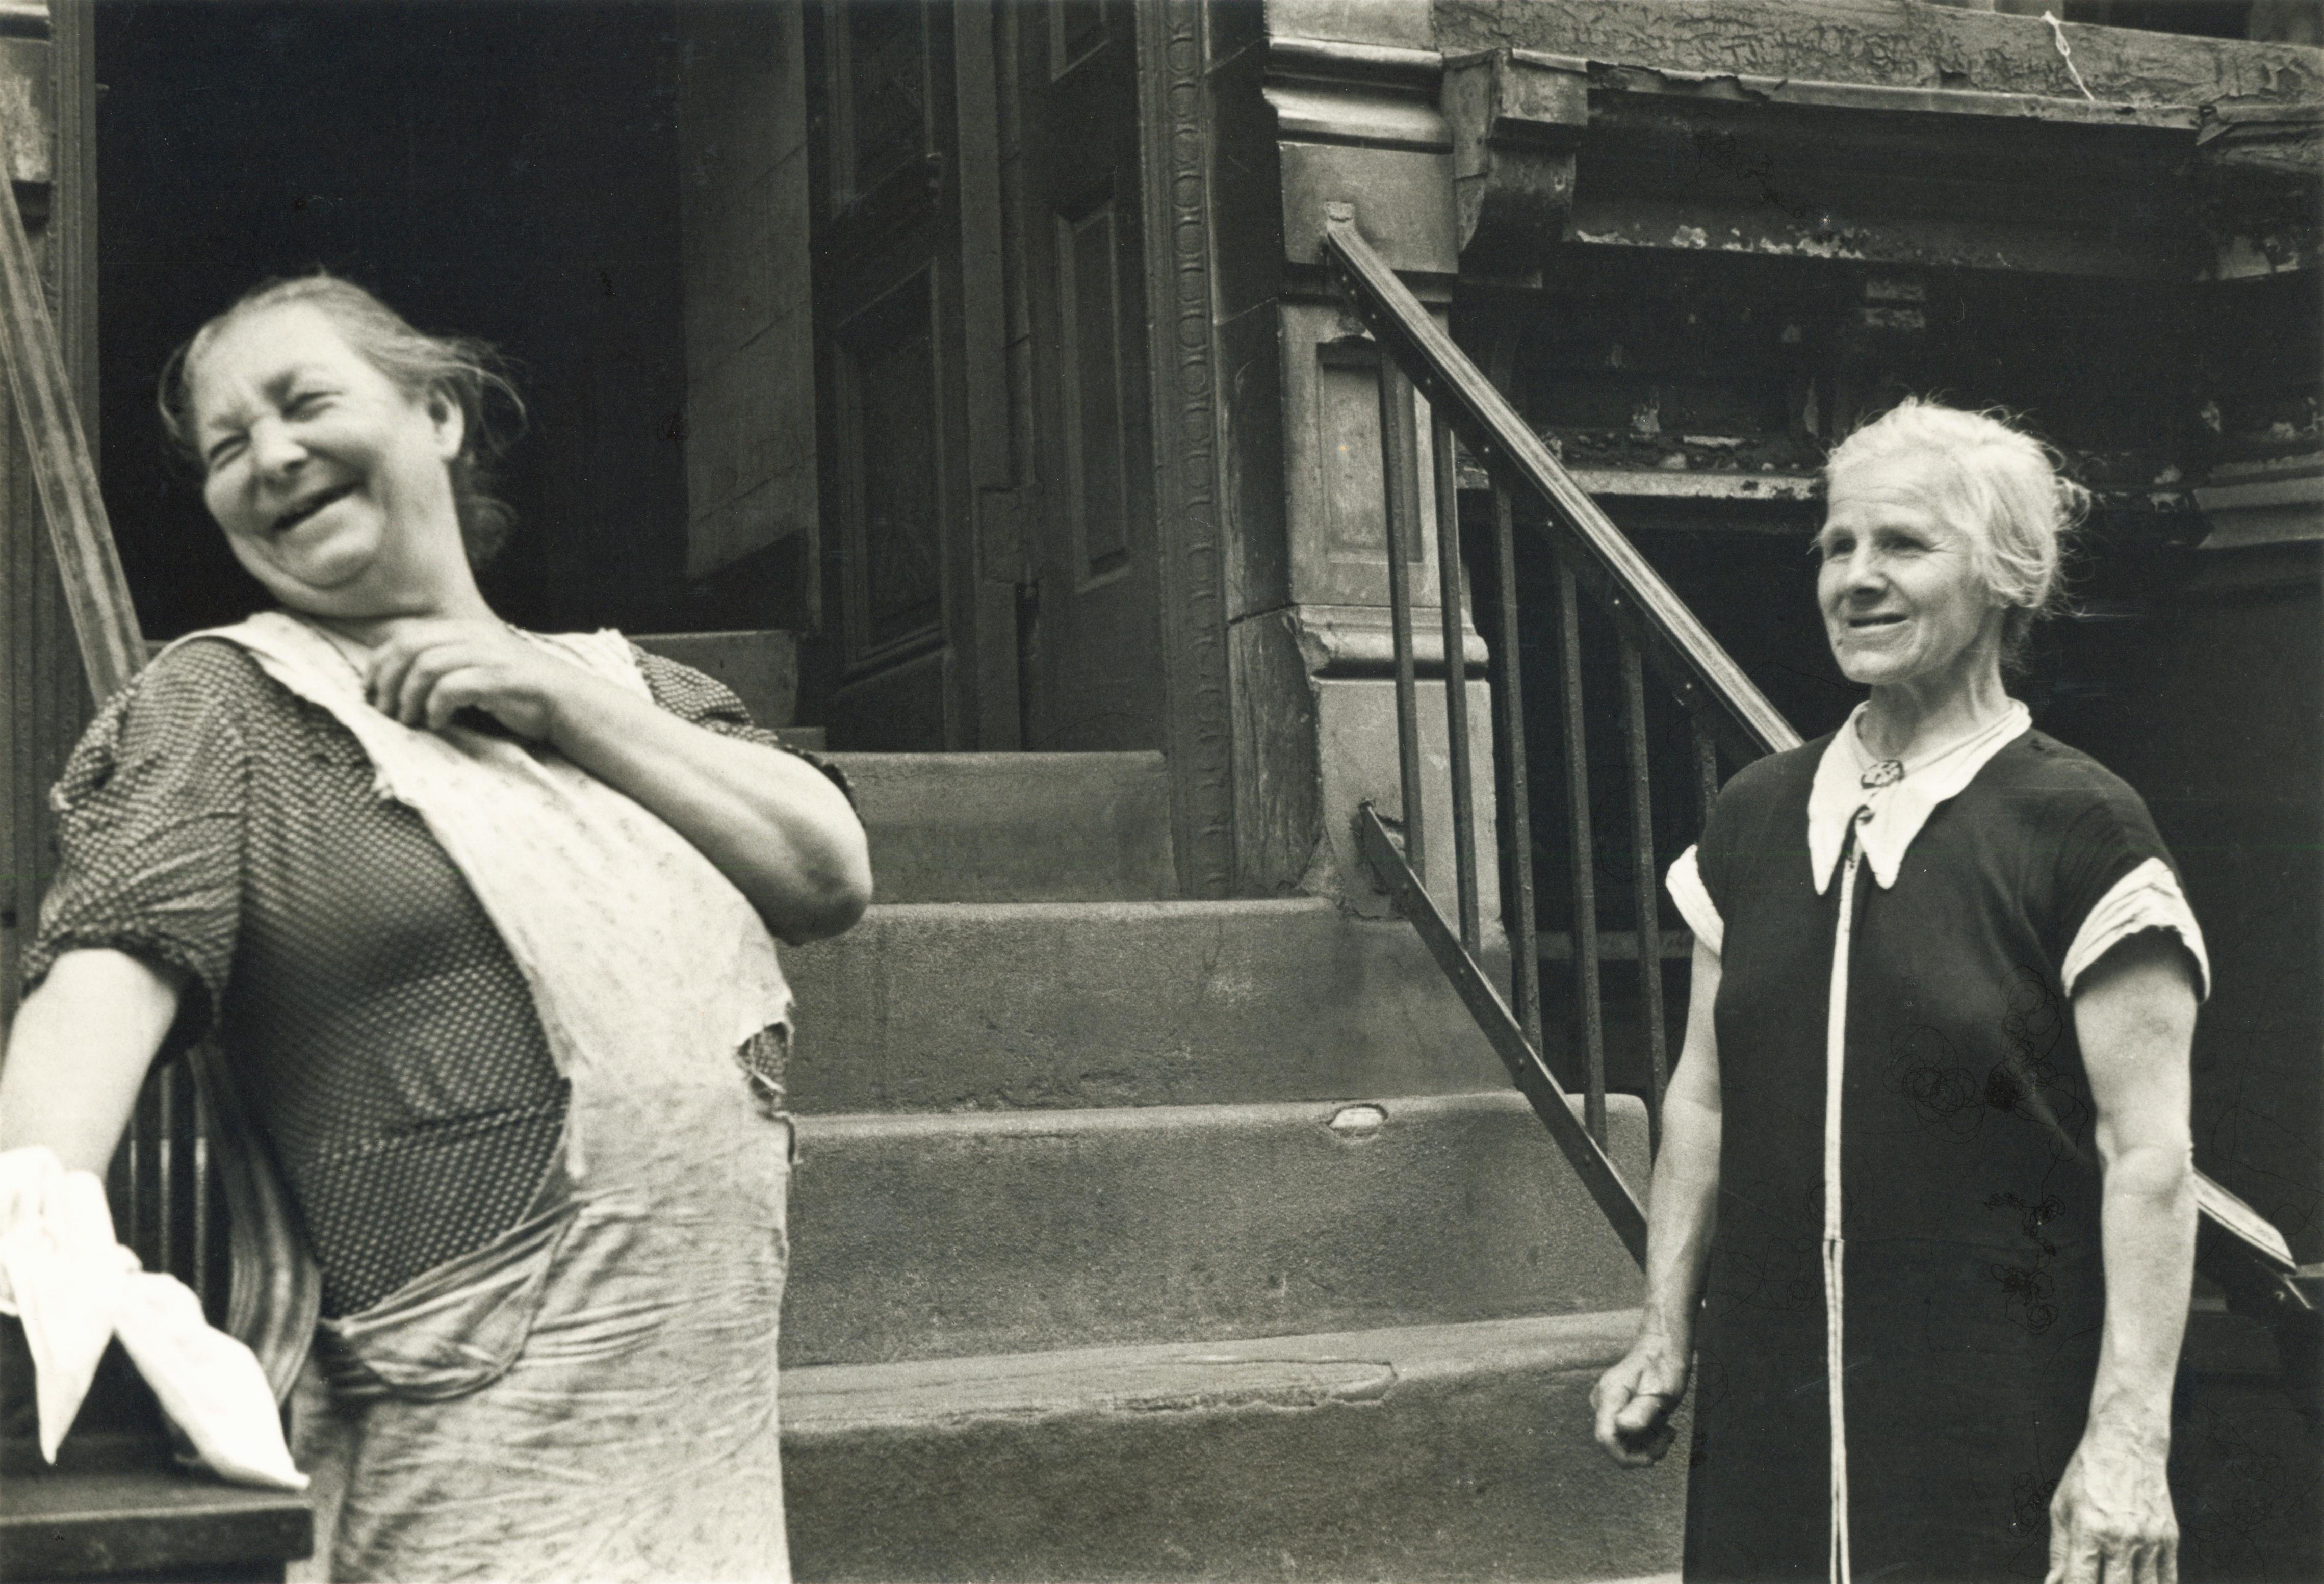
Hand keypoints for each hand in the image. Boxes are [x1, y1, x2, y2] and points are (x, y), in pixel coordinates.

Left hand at [363, 619, 587, 739]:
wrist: (568, 703)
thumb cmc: (515, 694)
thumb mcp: (474, 671)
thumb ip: (442, 665)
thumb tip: (392, 680)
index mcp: (462, 630)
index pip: (403, 637)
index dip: (378, 665)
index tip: (371, 694)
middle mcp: (472, 636)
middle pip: (409, 647)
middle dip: (387, 682)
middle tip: (385, 712)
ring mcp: (488, 655)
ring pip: (427, 666)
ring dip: (409, 697)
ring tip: (409, 721)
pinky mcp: (501, 679)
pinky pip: (454, 687)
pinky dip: (437, 707)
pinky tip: (439, 722)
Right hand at [1590, 1335, 1688, 1466]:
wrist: (1663, 1347)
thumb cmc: (1664, 1366)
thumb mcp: (1660, 1391)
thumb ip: (1641, 1410)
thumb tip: (1623, 1428)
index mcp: (1610, 1397)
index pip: (1605, 1439)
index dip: (1626, 1457)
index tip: (1653, 1459)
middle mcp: (1603, 1402)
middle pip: (1615, 1444)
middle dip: (1643, 1450)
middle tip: (1669, 1436)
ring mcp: (1609, 1405)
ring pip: (1623, 1441)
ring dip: (1648, 1443)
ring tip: (1669, 1429)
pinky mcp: (1617, 1408)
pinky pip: (1628, 1433)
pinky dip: (1647, 1436)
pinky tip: (1663, 1425)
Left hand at [2046, 1424, 2176, 1583]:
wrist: (2126, 1446)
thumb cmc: (2087, 1476)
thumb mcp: (2062, 1507)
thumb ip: (2059, 1551)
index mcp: (2089, 1530)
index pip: (2082, 1582)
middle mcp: (2121, 1538)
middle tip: (2097, 1580)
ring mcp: (2149, 1540)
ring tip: (2117, 1579)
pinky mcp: (2169, 1538)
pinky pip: (2168, 1579)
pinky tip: (2141, 1582)